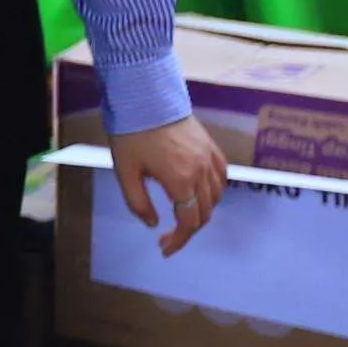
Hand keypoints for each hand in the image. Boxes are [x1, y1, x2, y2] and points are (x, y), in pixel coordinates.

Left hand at [113, 114, 228, 258]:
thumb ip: (138, 203)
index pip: (188, 222)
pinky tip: (201, 193)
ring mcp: (209, 158)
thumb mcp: (125, 172)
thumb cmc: (132, 134)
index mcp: (180, 181)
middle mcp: (201, 172)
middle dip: (187, 230)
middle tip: (168, 237)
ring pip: (216, 196)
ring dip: (202, 211)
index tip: (164, 249)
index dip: (179, 240)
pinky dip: (215, 191)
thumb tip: (153, 224)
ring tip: (182, 216)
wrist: (146, 97)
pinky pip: (222, 176)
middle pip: (204, 212)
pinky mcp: (211, 146)